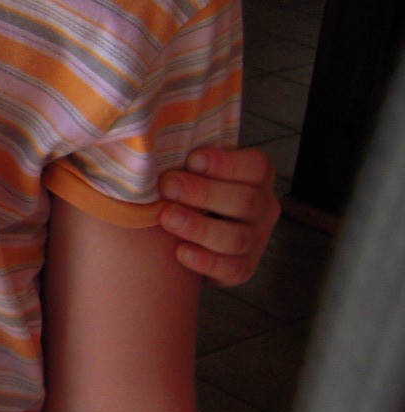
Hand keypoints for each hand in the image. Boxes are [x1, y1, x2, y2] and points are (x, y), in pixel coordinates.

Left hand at [157, 145, 278, 285]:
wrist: (195, 237)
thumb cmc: (192, 192)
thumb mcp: (195, 171)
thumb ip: (184, 159)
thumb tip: (147, 142)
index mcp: (257, 178)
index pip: (256, 167)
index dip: (226, 163)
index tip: (192, 159)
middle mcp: (264, 208)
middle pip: (246, 202)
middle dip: (203, 193)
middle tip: (167, 186)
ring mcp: (256, 240)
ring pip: (237, 237)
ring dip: (199, 227)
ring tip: (166, 217)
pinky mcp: (243, 268)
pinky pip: (231, 268)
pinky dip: (205, 261)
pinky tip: (179, 252)